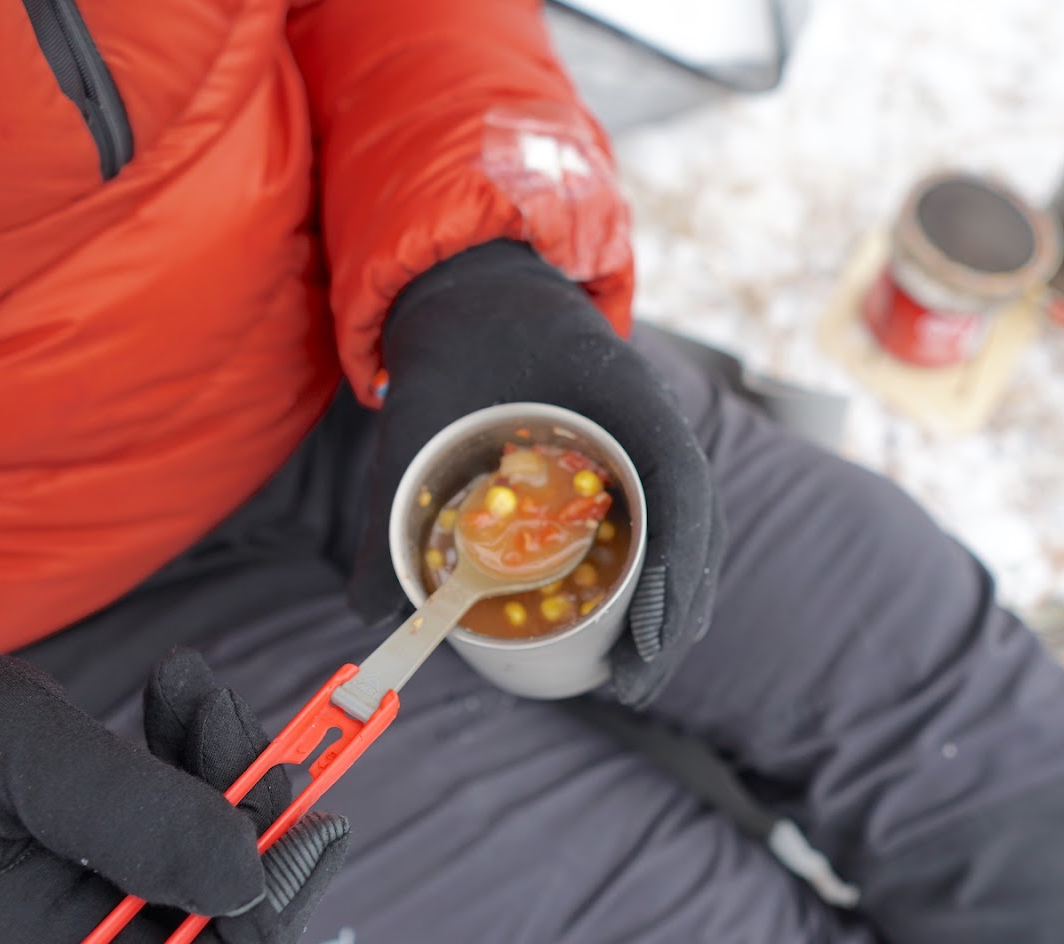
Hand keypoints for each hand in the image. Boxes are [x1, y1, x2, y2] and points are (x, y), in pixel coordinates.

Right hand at [0, 638, 345, 943]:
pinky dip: (185, 767)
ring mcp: (89, 920)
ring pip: (203, 861)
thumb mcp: (27, 762)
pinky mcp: (95, 881)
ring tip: (187, 685)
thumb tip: (251, 874)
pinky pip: (170, 837)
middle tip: (219, 703)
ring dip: (214, 768)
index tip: (295, 785)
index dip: (272, 883)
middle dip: (240, 800)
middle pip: (218, 906)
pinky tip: (177, 701)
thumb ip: (138, 820)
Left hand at [351, 240, 724, 706]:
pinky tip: (635, 625)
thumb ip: (382, 510)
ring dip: (676, 602)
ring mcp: (645, 433)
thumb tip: (366, 615)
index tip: (645, 635)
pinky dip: (659, 574)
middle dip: (677, 611)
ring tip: (639, 672)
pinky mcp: (629, 452)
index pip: (679, 482)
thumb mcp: (408, 416)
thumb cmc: (447, 336)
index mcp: (618, 388)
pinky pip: (664, 517)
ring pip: (689, 526)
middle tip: (633, 685)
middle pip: (697, 521)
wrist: (467, 278)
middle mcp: (648, 414)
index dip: (673, 565)